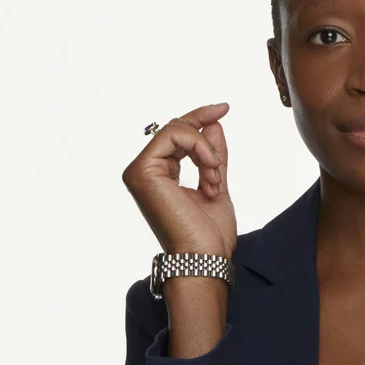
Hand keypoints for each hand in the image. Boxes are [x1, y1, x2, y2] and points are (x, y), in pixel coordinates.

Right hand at [122, 102, 236, 256]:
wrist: (205, 257)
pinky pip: (173, 135)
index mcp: (159, 174)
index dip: (200, 117)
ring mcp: (140, 171)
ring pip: (176, 129)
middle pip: (176, 128)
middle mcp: (145, 171)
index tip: (224, 107)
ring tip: (215, 179)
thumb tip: (213, 123)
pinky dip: (199, 148)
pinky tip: (210, 174)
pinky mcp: (142, 171)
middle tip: (219, 169)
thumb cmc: (209, 234)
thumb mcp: (215, 183)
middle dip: (207, 143)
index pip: (177, 135)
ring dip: (206, 151)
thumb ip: (212, 155)